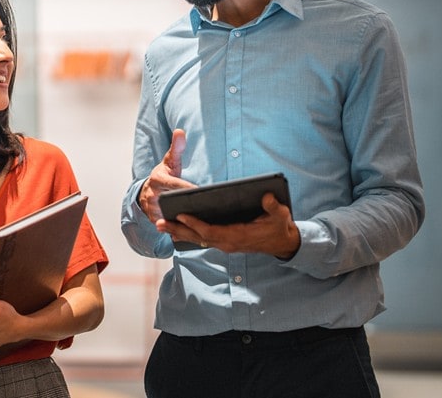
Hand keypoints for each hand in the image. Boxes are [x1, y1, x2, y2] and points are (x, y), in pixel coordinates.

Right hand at [138, 129, 193, 223]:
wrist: (147, 191)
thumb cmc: (163, 175)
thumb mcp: (169, 161)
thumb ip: (176, 148)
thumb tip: (180, 131)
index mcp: (158, 179)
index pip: (173, 183)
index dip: (185, 186)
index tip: (198, 188)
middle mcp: (152, 194)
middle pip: (171, 201)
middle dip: (185, 204)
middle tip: (203, 207)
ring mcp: (152, 208)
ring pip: (168, 215)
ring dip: (182, 219)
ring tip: (199, 221)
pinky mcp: (154, 219)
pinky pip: (166, 225)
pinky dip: (176, 229)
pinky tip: (190, 231)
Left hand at [163, 192, 300, 258]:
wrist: (282, 242)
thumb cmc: (279, 227)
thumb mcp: (280, 215)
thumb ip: (273, 207)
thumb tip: (266, 197)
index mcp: (238, 236)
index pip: (211, 231)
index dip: (195, 224)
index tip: (181, 215)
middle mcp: (228, 243)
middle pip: (198, 237)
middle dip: (178, 229)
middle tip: (159, 222)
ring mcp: (225, 244)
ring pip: (197, 240)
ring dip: (178, 232)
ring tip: (160, 225)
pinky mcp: (224, 243)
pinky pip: (202, 240)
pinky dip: (188, 235)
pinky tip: (175, 230)